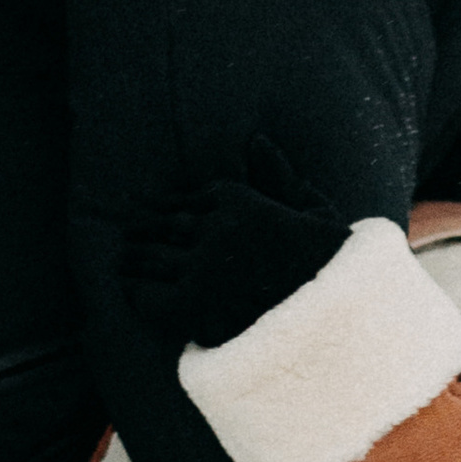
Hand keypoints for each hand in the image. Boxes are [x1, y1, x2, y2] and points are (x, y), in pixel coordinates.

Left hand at [118, 136, 353, 353]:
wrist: (339, 321)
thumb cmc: (334, 268)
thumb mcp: (315, 213)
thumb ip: (281, 177)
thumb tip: (256, 140)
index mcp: (243, 202)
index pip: (190, 198)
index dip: (166, 203)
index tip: (149, 205)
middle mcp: (218, 229)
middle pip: (164, 225)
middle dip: (142, 227)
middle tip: (126, 231)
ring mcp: (203, 269)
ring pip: (152, 256)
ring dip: (132, 257)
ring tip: (121, 259)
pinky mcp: (193, 307)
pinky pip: (149, 294)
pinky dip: (135, 290)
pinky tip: (128, 288)